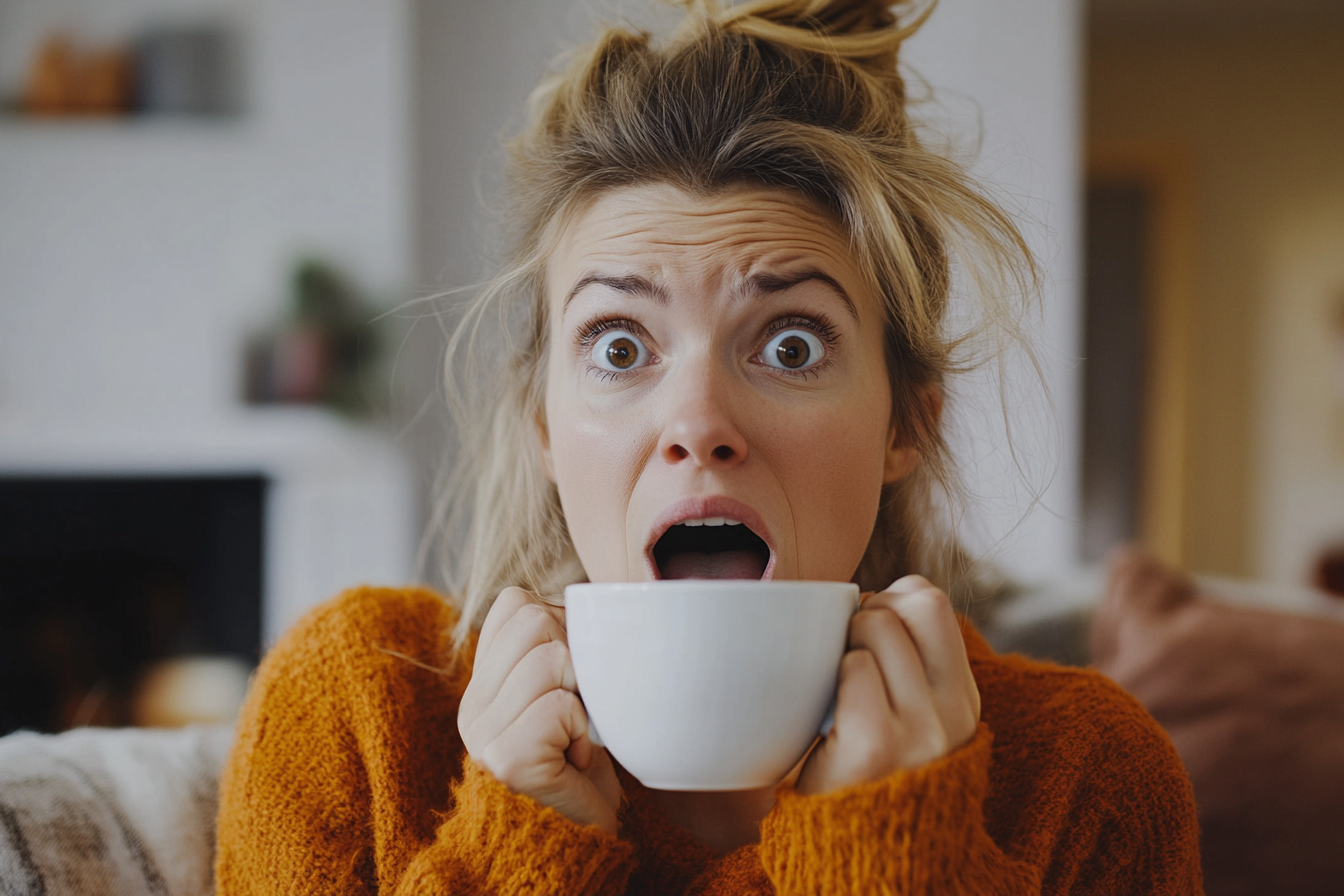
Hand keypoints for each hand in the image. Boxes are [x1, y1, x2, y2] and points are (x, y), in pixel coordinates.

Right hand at [457, 587, 621, 833]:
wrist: (584, 840)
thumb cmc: (584, 763)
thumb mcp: (565, 694)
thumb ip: (557, 649)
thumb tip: (590, 598)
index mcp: (482, 683)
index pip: (514, 602)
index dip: (561, 625)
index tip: (571, 679)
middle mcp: (471, 706)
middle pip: (535, 621)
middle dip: (576, 659)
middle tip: (576, 710)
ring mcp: (482, 734)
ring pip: (552, 659)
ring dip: (583, 699)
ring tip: (574, 737)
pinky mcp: (506, 760)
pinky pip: (560, 706)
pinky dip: (583, 731)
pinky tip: (574, 761)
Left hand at [796, 575, 980, 795]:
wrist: (858, 857)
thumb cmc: (867, 773)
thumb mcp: (913, 719)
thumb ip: (912, 663)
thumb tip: (889, 594)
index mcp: (963, 700)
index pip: (934, 603)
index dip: (893, 600)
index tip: (870, 631)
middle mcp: (954, 713)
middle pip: (911, 605)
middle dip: (867, 614)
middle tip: (849, 657)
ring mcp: (921, 731)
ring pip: (876, 627)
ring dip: (844, 646)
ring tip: (839, 687)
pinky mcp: (877, 745)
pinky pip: (853, 667)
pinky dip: (833, 680)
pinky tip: (832, 716)